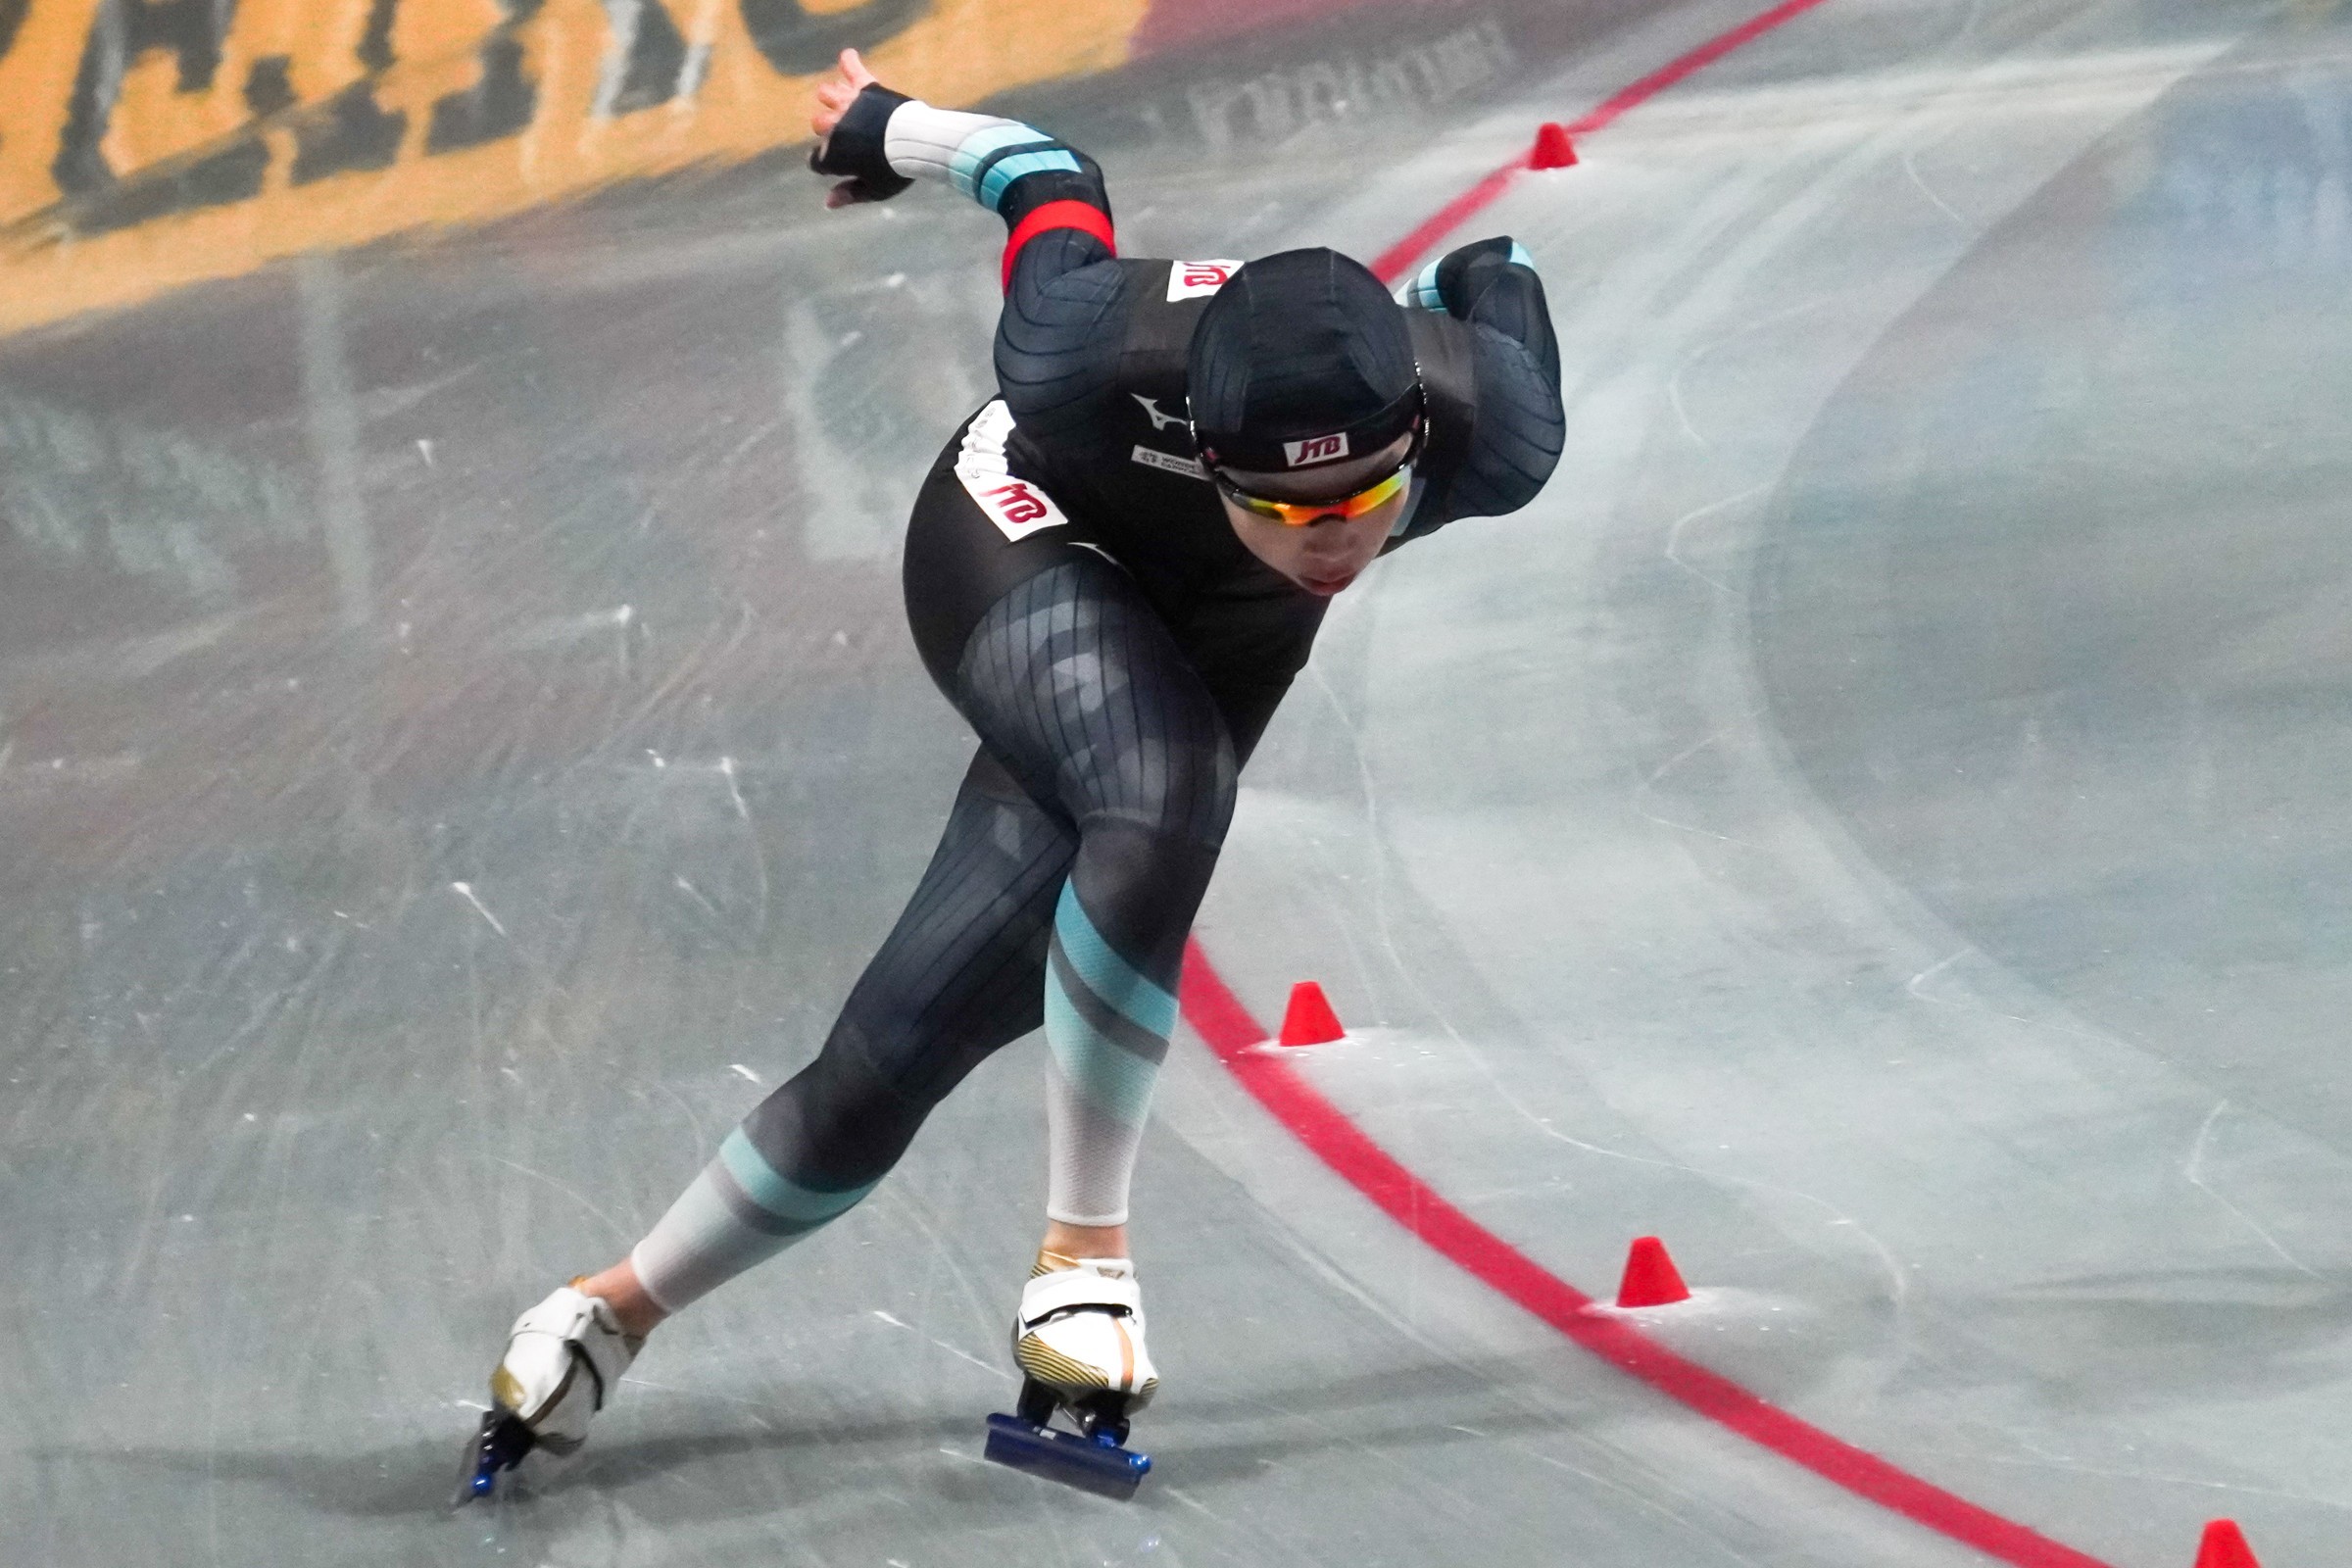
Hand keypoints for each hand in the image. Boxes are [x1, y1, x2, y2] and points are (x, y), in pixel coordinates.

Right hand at [812, 48, 881, 206]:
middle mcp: (834, 126)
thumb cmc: (894, 171)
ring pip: (827, 95)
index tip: (839, 166)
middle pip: (818, 124)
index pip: (816, 160)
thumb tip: (828, 203)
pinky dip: (849, 62)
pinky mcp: (866, 88)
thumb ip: (849, 195)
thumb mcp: (874, 190)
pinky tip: (848, 57)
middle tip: (847, 135)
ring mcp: (848, 104)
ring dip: (832, 100)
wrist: (915, 143)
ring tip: (844, 104)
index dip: (826, 164)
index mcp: (833, 154)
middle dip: (827, 131)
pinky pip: (852, 69)